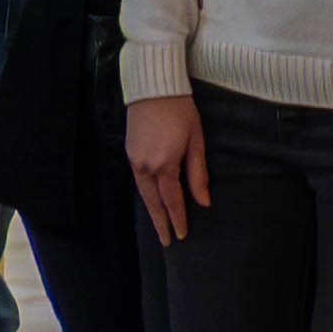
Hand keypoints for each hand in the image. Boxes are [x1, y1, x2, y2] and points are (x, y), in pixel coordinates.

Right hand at [127, 94, 207, 244]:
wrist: (153, 89)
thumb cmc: (180, 111)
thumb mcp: (196, 141)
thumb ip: (198, 174)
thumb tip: (203, 202)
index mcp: (164, 164)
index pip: (172, 200)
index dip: (178, 219)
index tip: (182, 235)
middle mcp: (144, 166)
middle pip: (153, 203)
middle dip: (161, 223)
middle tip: (167, 243)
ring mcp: (134, 160)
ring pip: (144, 193)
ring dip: (152, 211)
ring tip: (160, 226)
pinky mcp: (130, 153)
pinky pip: (139, 181)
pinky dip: (146, 195)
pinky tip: (153, 201)